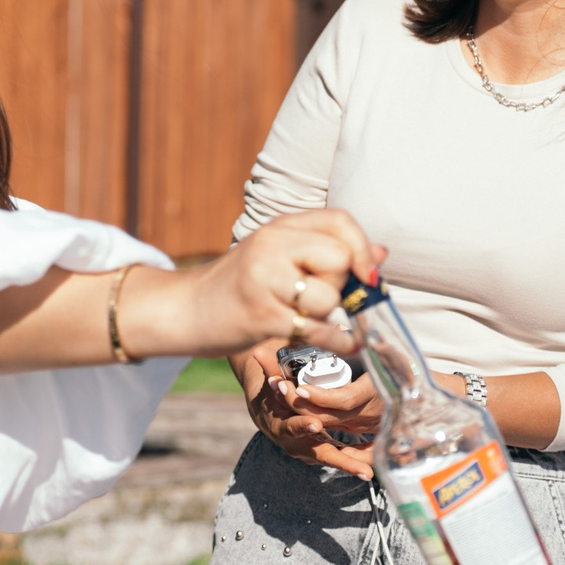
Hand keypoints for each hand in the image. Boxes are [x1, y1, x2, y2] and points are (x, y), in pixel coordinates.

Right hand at [121, 209, 383, 361]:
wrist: (183, 310)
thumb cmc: (239, 285)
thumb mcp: (278, 256)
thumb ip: (325, 250)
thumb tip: (380, 253)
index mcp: (278, 227)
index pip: (339, 221)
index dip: (362, 247)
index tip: (366, 274)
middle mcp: (271, 247)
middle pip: (339, 259)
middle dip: (340, 284)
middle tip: (318, 297)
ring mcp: (264, 281)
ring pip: (328, 297)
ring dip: (328, 315)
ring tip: (303, 316)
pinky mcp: (261, 317)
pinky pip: (318, 330)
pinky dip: (338, 341)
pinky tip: (342, 343)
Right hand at [235, 344, 383, 479]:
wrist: (268, 416)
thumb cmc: (271, 396)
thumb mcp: (270, 384)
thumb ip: (269, 369)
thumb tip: (258, 351)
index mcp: (282, 427)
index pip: (293, 427)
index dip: (302, 425)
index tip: (316, 424)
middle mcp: (296, 444)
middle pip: (320, 454)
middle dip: (341, 461)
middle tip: (362, 469)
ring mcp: (310, 451)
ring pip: (333, 459)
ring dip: (352, 466)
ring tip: (369, 472)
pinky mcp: (321, 451)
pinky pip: (339, 458)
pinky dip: (354, 462)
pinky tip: (371, 468)